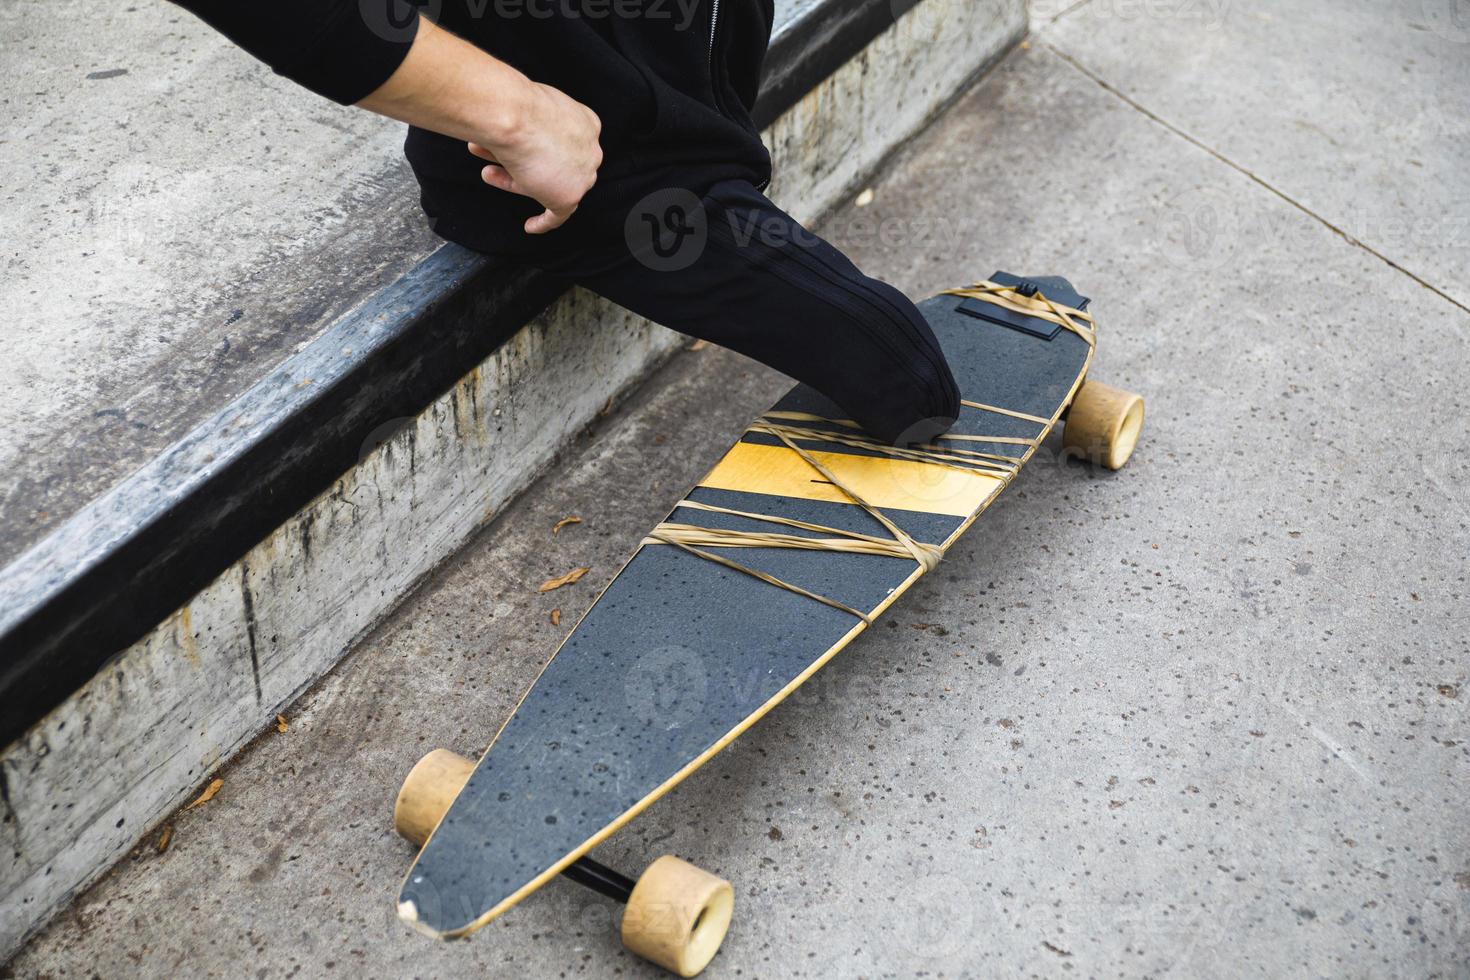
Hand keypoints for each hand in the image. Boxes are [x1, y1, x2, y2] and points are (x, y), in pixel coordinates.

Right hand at [467, 82, 601, 234]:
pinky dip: (544, 222)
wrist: (514, 116)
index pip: (565, 143)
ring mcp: (583, 174)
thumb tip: (509, 119)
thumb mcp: (528, 104)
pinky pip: (558, 215)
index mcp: (586, 123)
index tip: (523, 151)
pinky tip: (531, 226)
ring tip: (489, 174)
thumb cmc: (515, 105)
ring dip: (515, 180)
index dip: (538, 147)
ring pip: (549, 184)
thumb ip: (530, 119)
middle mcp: (589, 149)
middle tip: (495, 158)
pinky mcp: (570, 196)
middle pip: (557, 164)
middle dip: (524, 162)